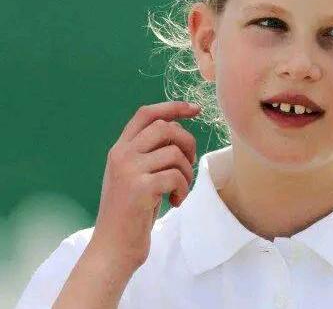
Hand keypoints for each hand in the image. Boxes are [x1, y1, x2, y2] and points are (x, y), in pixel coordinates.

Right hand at [90, 101, 200, 268]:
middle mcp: (121, 155)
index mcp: (119, 149)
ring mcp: (128, 170)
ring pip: (174, 152)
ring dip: (187, 171)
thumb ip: (149, 152)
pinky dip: (183, 189)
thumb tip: (178, 128)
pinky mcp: (139, 188)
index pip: (146, 114)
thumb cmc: (131, 213)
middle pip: (165, 127)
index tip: (194, 109)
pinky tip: (175, 202)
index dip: (172, 107)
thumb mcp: (135, 176)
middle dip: (187, 142)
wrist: (113, 249)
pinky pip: (176, 176)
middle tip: (189, 164)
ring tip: (180, 189)